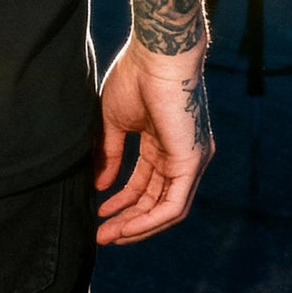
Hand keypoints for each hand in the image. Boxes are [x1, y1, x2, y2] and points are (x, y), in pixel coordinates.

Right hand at [94, 42, 212, 244]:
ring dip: (137, 225)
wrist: (154, 57)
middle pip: (155, 198)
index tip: (99, 212)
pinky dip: (150, 220)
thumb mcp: (114, 121)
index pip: (145, 182)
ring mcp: (189, 160)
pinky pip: (173, 204)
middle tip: (101, 233)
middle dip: (127, 218)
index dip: (122, 200)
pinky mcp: (192, 163)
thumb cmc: (134, 78)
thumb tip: (99, 184)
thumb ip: (109, 153)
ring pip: (166, 207)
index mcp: (162, 141)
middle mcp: (180, 154)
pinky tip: (126, 227)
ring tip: (109, 235)